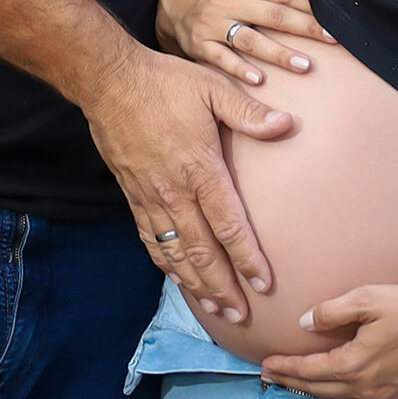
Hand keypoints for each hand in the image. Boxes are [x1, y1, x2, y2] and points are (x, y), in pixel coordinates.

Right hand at [81, 43, 293, 322]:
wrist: (110, 82)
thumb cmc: (166, 82)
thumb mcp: (213, 88)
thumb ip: (249, 112)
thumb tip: (287, 125)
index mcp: (200, 169)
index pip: (229, 226)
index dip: (247, 259)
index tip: (263, 285)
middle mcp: (175, 192)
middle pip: (202, 252)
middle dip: (222, 288)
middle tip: (240, 316)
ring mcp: (151, 197)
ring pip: (175, 253)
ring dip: (195, 285)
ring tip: (214, 309)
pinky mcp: (133, 195)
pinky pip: (150, 239)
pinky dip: (165, 264)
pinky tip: (176, 277)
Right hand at [157, 0, 335, 86]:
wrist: (170, 0)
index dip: (309, 7)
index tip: (333, 21)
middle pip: (272, 16)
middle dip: (304, 28)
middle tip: (331, 40)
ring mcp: (211, 24)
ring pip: (251, 41)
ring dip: (279, 54)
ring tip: (304, 65)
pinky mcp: (199, 45)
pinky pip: (222, 60)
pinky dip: (240, 70)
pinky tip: (259, 80)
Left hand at [257, 281, 397, 398]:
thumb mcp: (370, 299)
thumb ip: (333, 311)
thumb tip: (304, 323)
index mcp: (355, 364)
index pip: (310, 369)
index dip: (286, 366)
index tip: (264, 363)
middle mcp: (367, 386)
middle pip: (319, 388)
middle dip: (292, 382)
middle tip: (269, 377)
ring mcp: (385, 394)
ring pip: (339, 398)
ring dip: (313, 391)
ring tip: (294, 385)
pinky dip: (339, 397)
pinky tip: (335, 393)